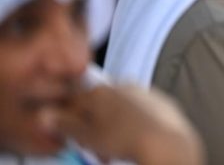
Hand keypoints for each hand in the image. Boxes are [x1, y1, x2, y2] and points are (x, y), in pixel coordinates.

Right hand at [53, 85, 203, 164]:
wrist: (165, 142)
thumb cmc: (125, 139)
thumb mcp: (88, 137)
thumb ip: (66, 125)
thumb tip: (47, 116)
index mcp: (100, 92)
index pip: (74, 101)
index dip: (70, 121)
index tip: (74, 137)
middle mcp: (122, 86)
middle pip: (98, 106)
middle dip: (94, 127)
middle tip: (97, 148)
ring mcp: (143, 92)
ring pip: (120, 109)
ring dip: (114, 126)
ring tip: (116, 149)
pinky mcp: (161, 101)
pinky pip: (141, 112)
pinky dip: (136, 124)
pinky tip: (137, 139)